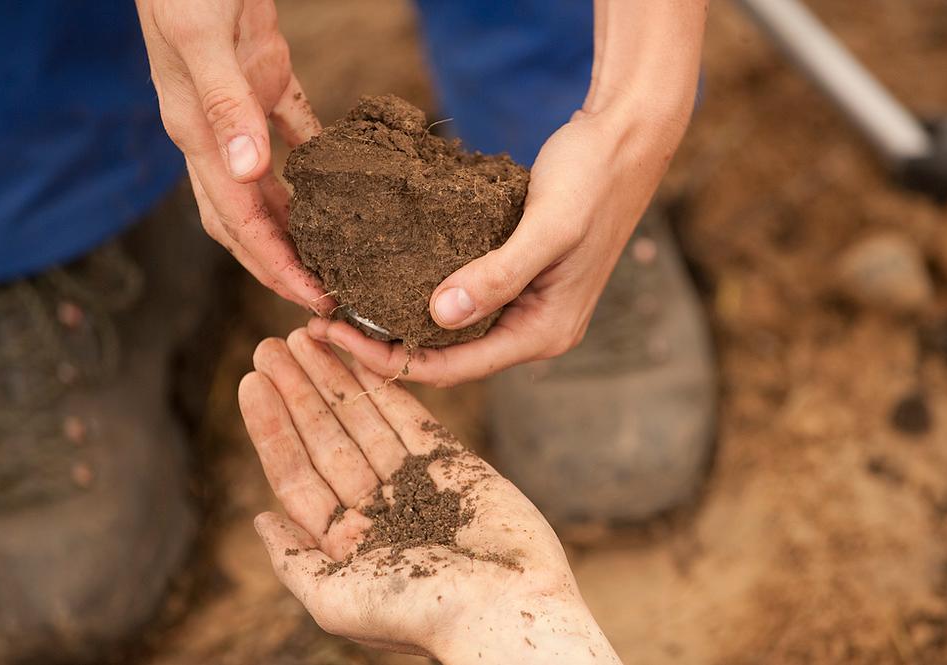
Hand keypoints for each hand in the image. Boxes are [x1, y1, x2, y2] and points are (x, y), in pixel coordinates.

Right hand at [136, 0, 330, 310]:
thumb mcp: (201, 42)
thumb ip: (225, 106)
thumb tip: (249, 173)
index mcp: (197, 136)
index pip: (237, 219)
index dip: (274, 264)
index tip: (314, 298)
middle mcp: (216, 135)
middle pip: (247, 219)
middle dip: (283, 264)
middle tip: (327, 298)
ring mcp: (241, 112)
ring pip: (269, 189)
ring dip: (297, 226)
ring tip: (336, 259)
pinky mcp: (266, 82)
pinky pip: (295, 135)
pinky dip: (315, 165)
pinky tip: (344, 185)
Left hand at [238, 329, 620, 663]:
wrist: (506, 608)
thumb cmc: (421, 615)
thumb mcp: (335, 602)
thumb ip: (294, 560)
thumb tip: (260, 519)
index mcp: (345, 542)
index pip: (297, 473)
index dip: (272, 426)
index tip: (251, 381)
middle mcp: (376, 508)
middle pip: (326, 438)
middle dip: (299, 390)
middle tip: (273, 343)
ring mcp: (415, 483)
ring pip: (365, 419)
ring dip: (336, 379)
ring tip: (309, 336)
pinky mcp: (455, 464)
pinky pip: (413, 417)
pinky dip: (387, 388)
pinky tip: (362, 357)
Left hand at [306, 106, 688, 385]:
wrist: (625, 140)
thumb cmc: (592, 180)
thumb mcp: (548, 227)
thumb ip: (499, 274)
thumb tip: (438, 315)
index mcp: (543, 333)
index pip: (453, 367)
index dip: (389, 358)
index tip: (333, 331)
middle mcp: (532, 330)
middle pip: (445, 356)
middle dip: (383, 344)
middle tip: (321, 321)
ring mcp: (524, 306)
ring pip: (448, 330)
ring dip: (397, 321)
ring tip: (341, 302)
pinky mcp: (514, 278)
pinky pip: (458, 298)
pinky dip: (417, 293)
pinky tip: (381, 277)